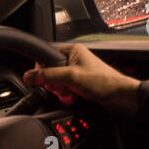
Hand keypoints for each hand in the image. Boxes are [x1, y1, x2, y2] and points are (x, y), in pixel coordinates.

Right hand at [22, 43, 140, 116]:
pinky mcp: (79, 84)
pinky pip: (64, 90)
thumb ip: (48, 76)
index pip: (47, 55)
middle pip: (50, 71)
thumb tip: (29, 76)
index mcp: (72, 50)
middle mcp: (74, 60)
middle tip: (63, 86)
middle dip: (54, 83)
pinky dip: (66, 96)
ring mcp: (76, 73)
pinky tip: (73, 97)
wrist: (120, 97)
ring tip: (70, 93)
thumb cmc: (103, 82)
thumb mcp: (71, 77)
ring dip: (60, 91)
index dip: (42, 68)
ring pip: (56, 82)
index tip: (42, 78)